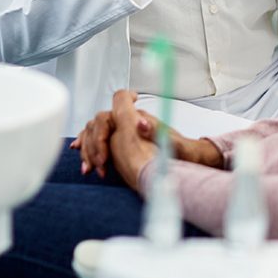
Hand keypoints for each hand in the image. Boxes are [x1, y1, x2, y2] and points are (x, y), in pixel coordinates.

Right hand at [71, 96, 221, 178]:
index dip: (103, 127)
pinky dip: (91, 150)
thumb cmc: (184, 151)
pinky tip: (87, 162)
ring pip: (97, 132)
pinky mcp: (125, 145)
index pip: (114, 109)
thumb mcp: (174, 144)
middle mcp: (131, 122)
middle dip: (93, 142)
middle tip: (97, 165)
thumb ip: (157, 133)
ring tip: (88, 168)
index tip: (104, 148)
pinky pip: (101, 142)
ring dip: (89, 148)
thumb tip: (140, 123)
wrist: (190, 157)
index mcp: (141, 118)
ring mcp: (127, 132)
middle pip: (101, 122)